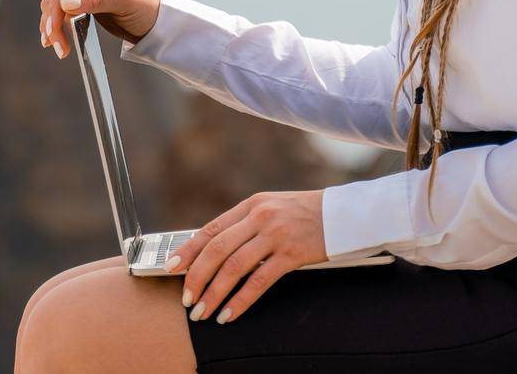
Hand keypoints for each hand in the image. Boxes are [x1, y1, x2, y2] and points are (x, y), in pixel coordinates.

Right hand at [38, 0, 161, 58]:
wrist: (157, 21)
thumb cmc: (147, 5)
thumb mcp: (125, 0)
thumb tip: (65, 1)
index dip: (57, 1)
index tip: (54, 24)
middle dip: (53, 17)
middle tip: (53, 41)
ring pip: (55, 3)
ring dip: (52, 24)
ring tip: (55, 46)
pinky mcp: (82, 2)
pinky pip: (61, 13)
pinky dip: (57, 26)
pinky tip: (55, 41)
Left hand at [170, 190, 327, 324]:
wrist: (344, 213)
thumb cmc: (306, 213)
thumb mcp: (272, 209)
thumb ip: (246, 224)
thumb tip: (214, 251)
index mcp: (251, 204)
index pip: (211, 229)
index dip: (188, 250)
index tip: (171, 268)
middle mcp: (260, 217)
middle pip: (217, 250)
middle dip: (196, 277)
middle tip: (187, 299)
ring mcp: (276, 235)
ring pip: (234, 267)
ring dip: (214, 293)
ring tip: (203, 311)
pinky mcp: (292, 254)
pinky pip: (259, 281)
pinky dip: (240, 300)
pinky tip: (229, 314)